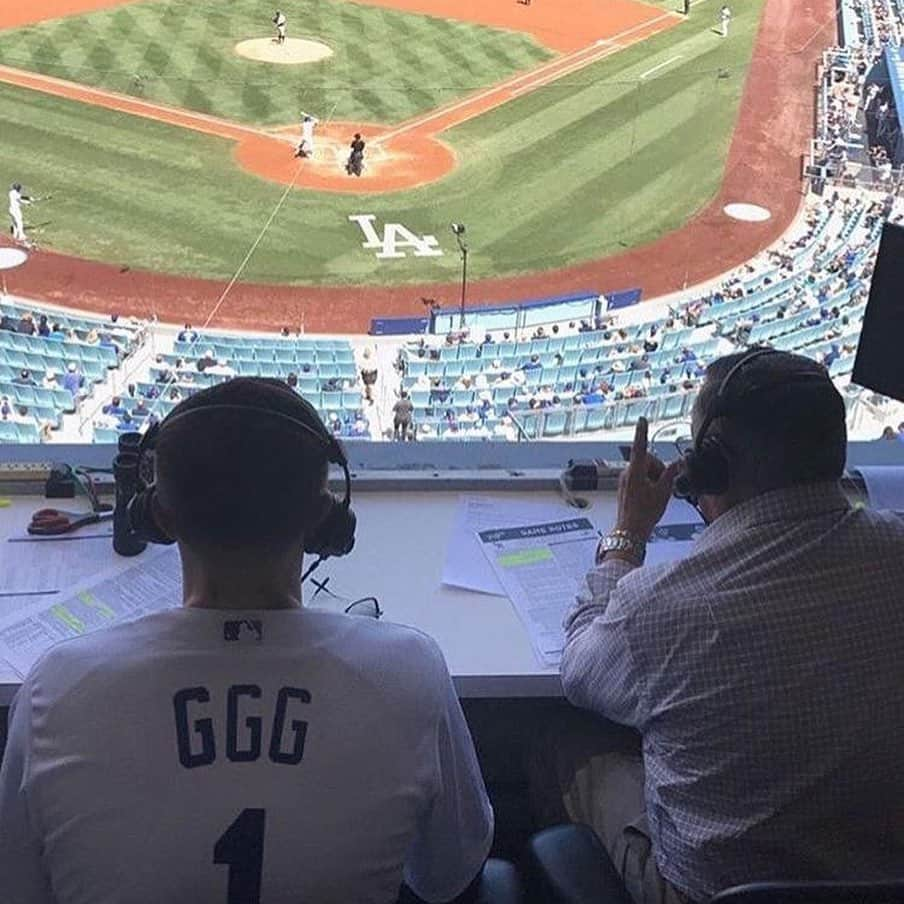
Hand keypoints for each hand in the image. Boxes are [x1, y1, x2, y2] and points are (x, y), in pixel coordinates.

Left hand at [615, 417, 680, 540]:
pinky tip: (651, 497)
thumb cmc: (644, 514)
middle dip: (658, 469)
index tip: (642, 420)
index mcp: (636, 472)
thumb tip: (677, 462)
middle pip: (647, 460)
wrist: (630, 531)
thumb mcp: (663, 493)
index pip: (640, 447)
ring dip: (653, 478)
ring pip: (644, 470)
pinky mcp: (625, 486)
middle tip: (662, 486)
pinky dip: (648, 483)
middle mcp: (627, 473)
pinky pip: (639, 478)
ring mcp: (624, 480)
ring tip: (656, 495)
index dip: (642, 432)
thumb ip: (670, 474)